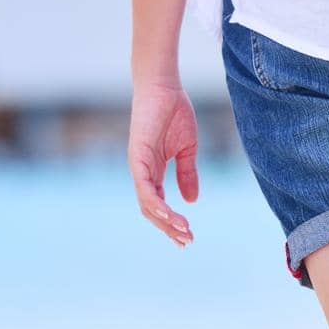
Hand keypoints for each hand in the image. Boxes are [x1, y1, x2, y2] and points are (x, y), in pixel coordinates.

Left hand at [127, 84, 198, 246]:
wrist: (164, 87)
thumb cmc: (174, 113)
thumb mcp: (187, 150)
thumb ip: (188, 174)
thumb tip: (191, 201)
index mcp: (152, 172)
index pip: (159, 205)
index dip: (172, 223)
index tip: (188, 237)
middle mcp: (142, 172)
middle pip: (151, 211)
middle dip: (169, 229)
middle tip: (187, 242)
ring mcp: (138, 166)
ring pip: (147, 204)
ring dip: (165, 221)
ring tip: (183, 232)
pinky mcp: (138, 157)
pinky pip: (145, 188)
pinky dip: (156, 204)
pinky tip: (169, 215)